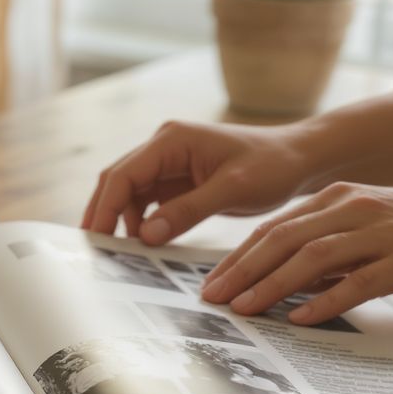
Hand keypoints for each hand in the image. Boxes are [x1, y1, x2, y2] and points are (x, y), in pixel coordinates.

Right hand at [82, 120, 312, 243]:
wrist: (299, 159)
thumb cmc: (272, 166)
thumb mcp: (232, 189)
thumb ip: (187, 210)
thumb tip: (145, 235)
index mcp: (172, 140)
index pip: (123, 174)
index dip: (105, 208)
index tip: (96, 239)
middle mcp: (164, 147)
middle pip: (117, 181)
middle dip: (103, 214)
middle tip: (93, 251)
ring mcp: (169, 163)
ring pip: (129, 193)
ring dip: (120, 220)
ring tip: (116, 253)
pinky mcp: (178, 180)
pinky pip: (148, 202)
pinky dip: (140, 222)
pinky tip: (141, 245)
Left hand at [200, 174, 392, 323]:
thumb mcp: (372, 230)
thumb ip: (332, 252)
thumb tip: (290, 284)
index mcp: (341, 198)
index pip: (275, 227)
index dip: (238, 256)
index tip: (212, 283)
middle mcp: (355, 208)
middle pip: (283, 238)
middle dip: (242, 270)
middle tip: (212, 299)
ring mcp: (382, 232)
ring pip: (312, 257)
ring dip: (272, 285)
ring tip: (244, 310)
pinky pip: (358, 282)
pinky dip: (325, 301)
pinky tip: (300, 320)